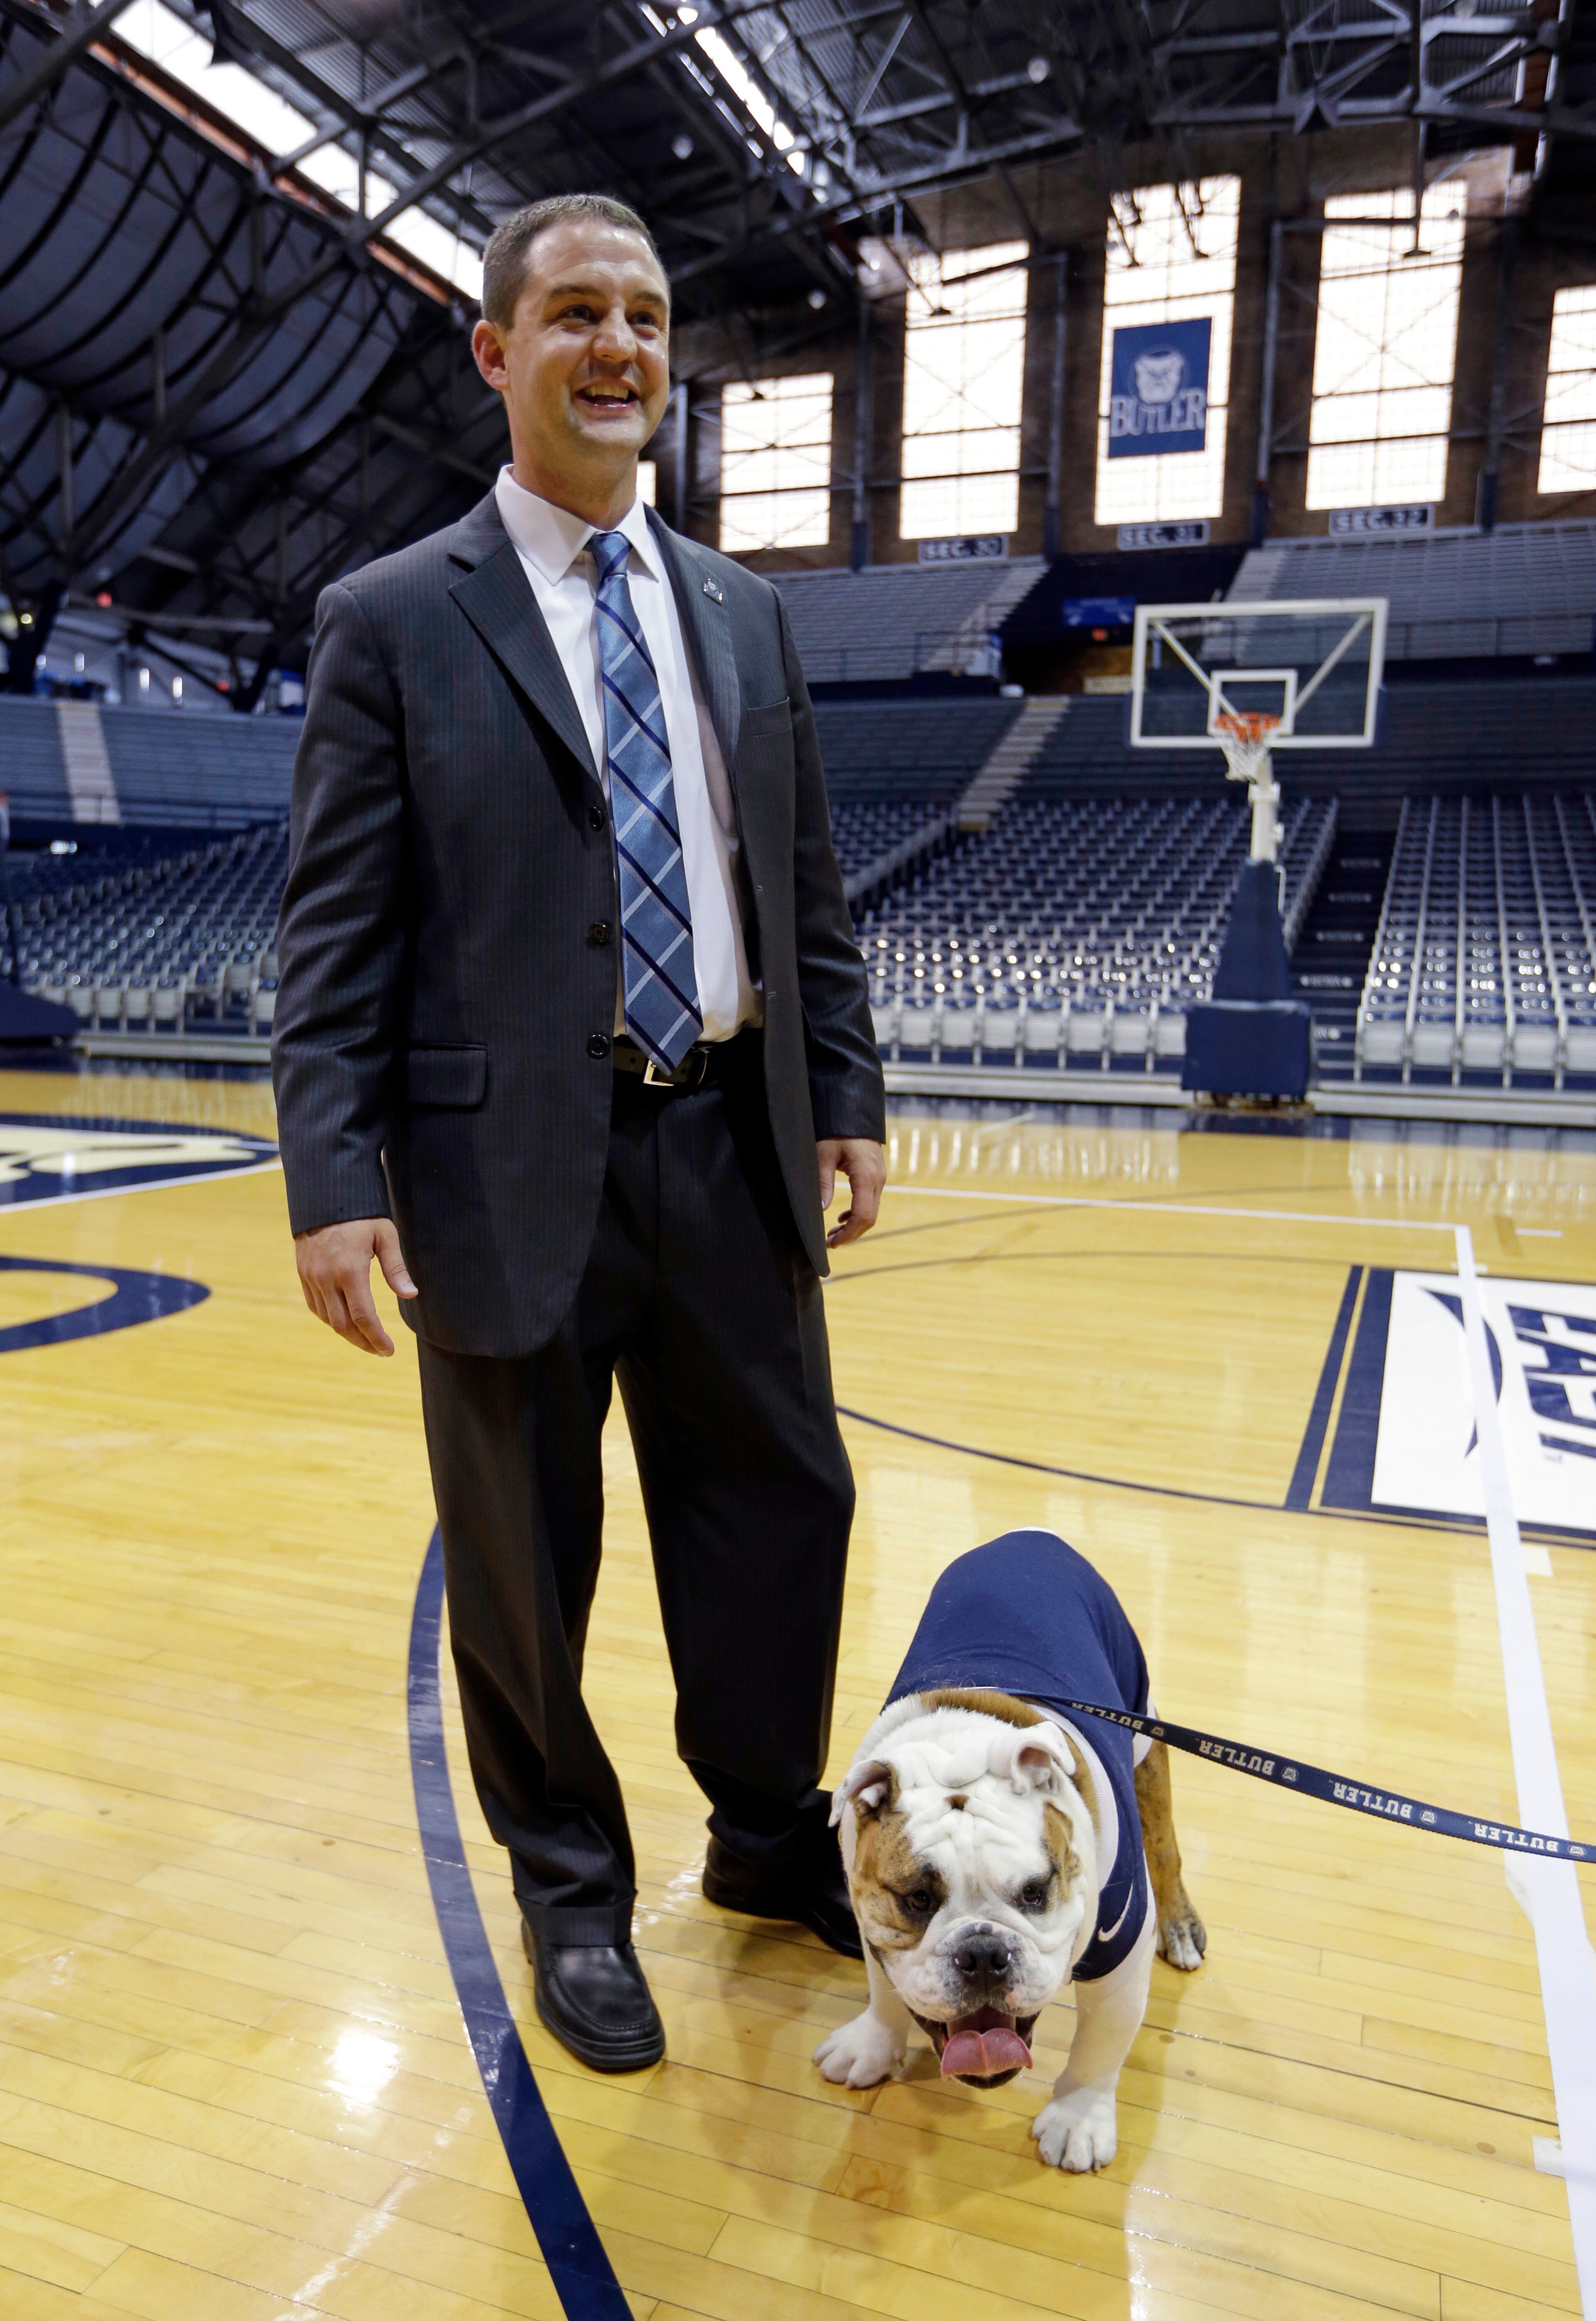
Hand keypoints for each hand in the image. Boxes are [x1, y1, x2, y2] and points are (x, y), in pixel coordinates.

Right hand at [295, 1217, 417, 1355]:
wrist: (324, 1196)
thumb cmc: (361, 1215)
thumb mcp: (385, 1235)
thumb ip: (396, 1268)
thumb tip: (410, 1295)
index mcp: (349, 1270)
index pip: (364, 1317)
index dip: (377, 1338)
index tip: (389, 1350)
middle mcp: (327, 1278)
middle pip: (344, 1325)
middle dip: (363, 1342)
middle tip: (380, 1350)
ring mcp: (312, 1277)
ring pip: (328, 1319)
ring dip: (347, 1334)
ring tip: (366, 1340)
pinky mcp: (304, 1274)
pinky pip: (316, 1307)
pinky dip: (330, 1320)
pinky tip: (344, 1323)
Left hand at [817, 1137, 884, 1248]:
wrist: (853, 1113)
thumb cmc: (836, 1131)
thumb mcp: (823, 1155)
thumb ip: (823, 1183)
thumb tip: (821, 1209)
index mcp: (865, 1176)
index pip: (863, 1215)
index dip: (849, 1234)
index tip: (832, 1243)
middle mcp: (877, 1180)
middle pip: (869, 1218)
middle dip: (850, 1235)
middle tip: (829, 1243)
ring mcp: (879, 1178)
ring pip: (871, 1212)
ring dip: (853, 1226)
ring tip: (832, 1235)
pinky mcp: (875, 1176)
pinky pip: (870, 1201)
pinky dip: (857, 1214)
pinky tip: (842, 1218)